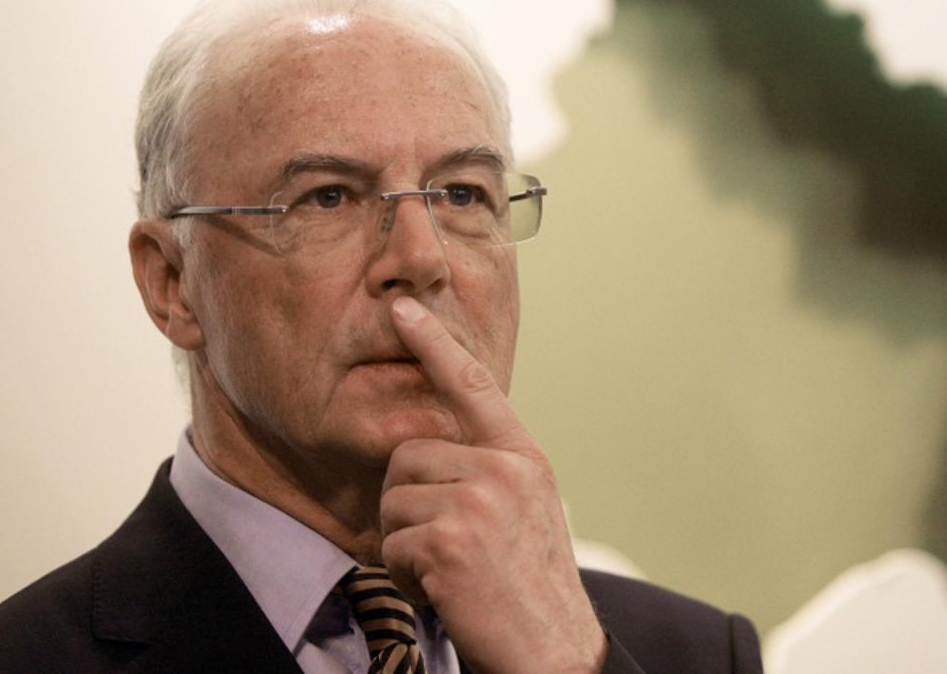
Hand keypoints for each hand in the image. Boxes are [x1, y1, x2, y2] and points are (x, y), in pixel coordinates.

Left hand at [380, 296, 606, 673]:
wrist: (554, 649)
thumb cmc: (532, 584)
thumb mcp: (526, 509)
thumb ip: (489, 468)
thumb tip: (429, 449)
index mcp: (523, 454)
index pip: (471, 383)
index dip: (432, 342)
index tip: (402, 307)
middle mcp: (504, 467)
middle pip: (408, 456)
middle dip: (411, 506)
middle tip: (449, 548)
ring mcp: (480, 500)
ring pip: (393, 500)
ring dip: (407, 545)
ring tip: (452, 571)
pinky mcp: (452, 539)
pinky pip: (393, 544)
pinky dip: (407, 576)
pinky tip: (447, 592)